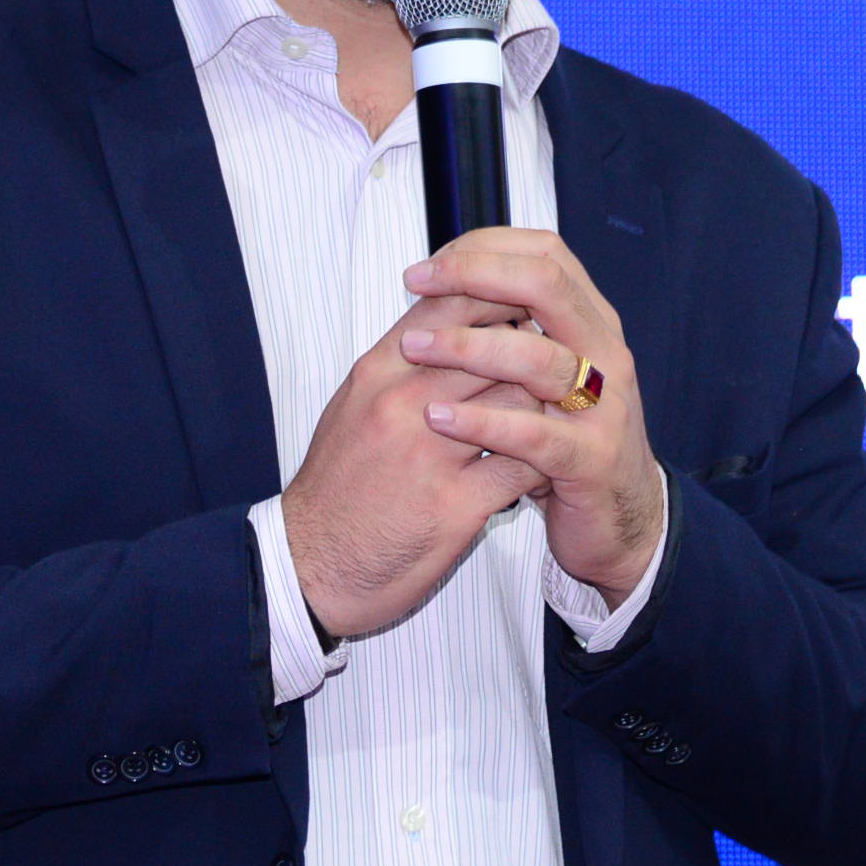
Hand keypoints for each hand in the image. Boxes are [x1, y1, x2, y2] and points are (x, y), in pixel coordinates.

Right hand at [281, 288, 547, 639]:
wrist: (312, 566)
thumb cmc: (336, 485)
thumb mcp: (354, 406)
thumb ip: (401, 365)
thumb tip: (448, 327)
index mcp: (377, 372)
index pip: (450, 306)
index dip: (496, 299)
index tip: (522, 309)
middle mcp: (402, 404)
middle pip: (493, 345)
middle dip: (530, 349)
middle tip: (552, 360)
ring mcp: (431, 454)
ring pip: (518, 399)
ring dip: (542, 405)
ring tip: (551, 413)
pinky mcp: (456, 505)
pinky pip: (523, 466)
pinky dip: (540, 463)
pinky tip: (542, 467)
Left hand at [403, 228, 666, 603]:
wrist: (619, 524)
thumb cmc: (565, 443)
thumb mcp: (541, 377)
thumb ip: (511, 332)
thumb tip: (445, 287)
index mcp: (590, 324)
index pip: (545, 254)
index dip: (484, 247)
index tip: (430, 263)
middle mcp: (605, 354)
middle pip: (546, 285)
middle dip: (474, 274)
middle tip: (418, 282)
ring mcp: (605, 407)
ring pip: (539, 356)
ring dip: (469, 345)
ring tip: (415, 347)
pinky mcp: (592, 461)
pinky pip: (534, 434)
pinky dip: (483, 422)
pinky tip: (438, 419)